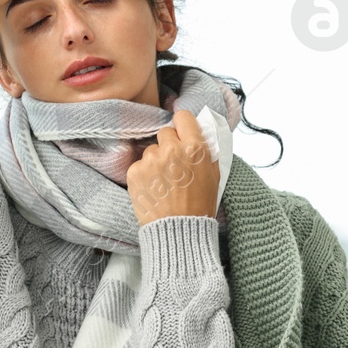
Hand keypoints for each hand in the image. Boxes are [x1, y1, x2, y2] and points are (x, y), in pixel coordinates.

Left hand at [126, 110, 218, 224]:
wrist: (178, 230)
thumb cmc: (199, 205)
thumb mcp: (213, 175)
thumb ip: (206, 150)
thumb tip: (199, 132)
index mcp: (195, 148)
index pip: (182, 117)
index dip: (182, 125)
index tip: (181, 133)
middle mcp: (171, 149)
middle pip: (165, 133)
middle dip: (169, 145)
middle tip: (174, 165)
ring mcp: (151, 160)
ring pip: (151, 150)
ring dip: (156, 161)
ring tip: (164, 182)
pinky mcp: (134, 172)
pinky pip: (139, 164)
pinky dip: (144, 175)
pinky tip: (154, 189)